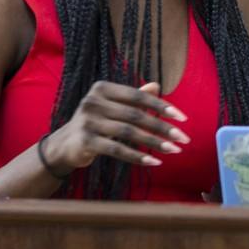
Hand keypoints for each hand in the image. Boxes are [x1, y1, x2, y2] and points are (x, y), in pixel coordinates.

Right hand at [49, 81, 189, 170]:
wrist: (65, 144)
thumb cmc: (96, 123)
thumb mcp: (113, 107)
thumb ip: (134, 97)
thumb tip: (157, 86)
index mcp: (102, 88)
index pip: (137, 96)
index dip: (161, 106)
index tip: (182, 118)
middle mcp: (93, 101)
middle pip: (135, 115)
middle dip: (162, 127)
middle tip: (183, 138)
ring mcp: (87, 121)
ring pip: (128, 132)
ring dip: (154, 143)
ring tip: (173, 150)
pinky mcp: (85, 141)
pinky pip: (117, 149)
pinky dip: (137, 157)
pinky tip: (154, 162)